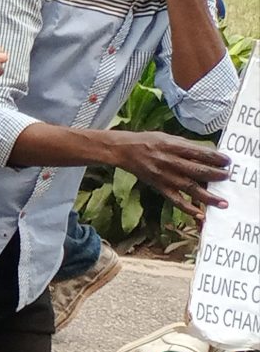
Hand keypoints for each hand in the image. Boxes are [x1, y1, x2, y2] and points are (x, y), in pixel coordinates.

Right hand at [111, 132, 230, 216]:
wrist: (124, 150)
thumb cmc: (148, 141)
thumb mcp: (168, 137)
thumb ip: (187, 146)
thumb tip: (209, 154)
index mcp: (173, 146)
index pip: (200, 153)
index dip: (216, 158)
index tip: (228, 161)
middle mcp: (170, 161)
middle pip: (197, 171)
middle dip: (215, 175)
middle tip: (228, 178)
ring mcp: (164, 176)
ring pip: (189, 187)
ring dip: (207, 196)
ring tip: (223, 202)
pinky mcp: (159, 186)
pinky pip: (175, 199)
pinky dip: (187, 208)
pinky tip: (200, 214)